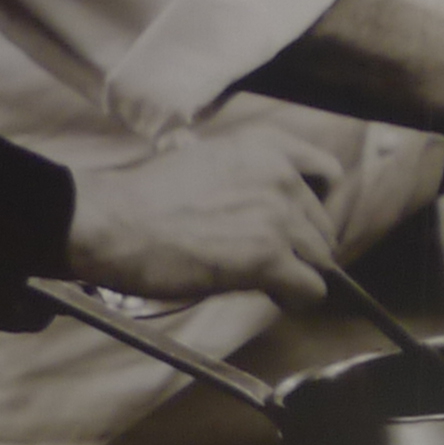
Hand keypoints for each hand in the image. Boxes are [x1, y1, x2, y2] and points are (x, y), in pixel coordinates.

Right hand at [63, 108, 355, 312]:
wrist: (116, 222)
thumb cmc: (145, 196)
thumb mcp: (206, 161)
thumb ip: (246, 176)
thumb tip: (260, 209)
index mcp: (266, 145)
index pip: (328, 172)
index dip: (318, 204)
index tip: (298, 223)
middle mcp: (282, 176)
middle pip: (323, 225)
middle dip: (304, 246)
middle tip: (272, 262)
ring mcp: (279, 217)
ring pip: (322, 259)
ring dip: (299, 274)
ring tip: (268, 283)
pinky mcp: (269, 258)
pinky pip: (312, 288)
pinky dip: (297, 299)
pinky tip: (274, 298)